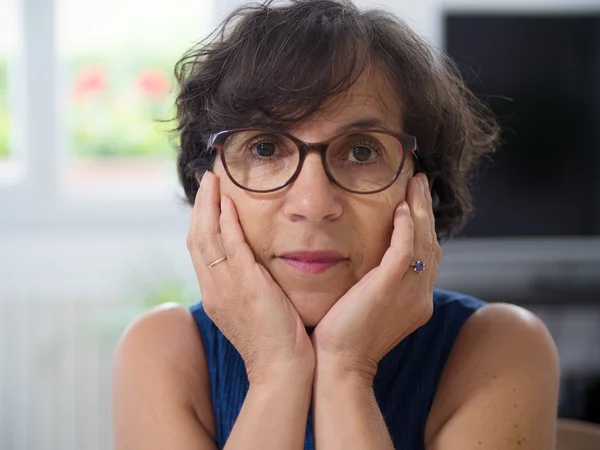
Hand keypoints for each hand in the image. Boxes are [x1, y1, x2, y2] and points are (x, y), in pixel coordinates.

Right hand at [187, 171, 313, 385]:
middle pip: (196, 239)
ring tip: (212, 181)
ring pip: (207, 237)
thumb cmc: (275, 341)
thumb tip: (252, 267)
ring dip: (209, 206)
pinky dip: (226, 222)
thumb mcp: (253, 309)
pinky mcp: (246, 285)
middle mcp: (213, 288)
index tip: (207, 200)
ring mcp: (226, 287)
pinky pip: (231, 246)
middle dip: (200, 207)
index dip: (200, 222)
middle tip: (206, 181)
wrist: (282, 369)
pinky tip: (228, 203)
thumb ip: (246, 286)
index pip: (199, 250)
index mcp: (214, 294)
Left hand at [311, 173, 440, 378]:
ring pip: (421, 241)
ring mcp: (409, 293)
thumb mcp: (368, 307)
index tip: (415, 201)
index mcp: (416, 300)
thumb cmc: (344, 339)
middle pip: (430, 243)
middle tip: (421, 181)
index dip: (423, 225)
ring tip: (415, 183)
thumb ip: (376, 284)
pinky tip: (401, 208)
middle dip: (426, 209)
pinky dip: (406, 227)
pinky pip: (404, 250)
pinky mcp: (389, 288)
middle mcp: (420, 295)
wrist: (339, 367)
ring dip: (419, 209)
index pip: (425, 255)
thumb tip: (370, 265)